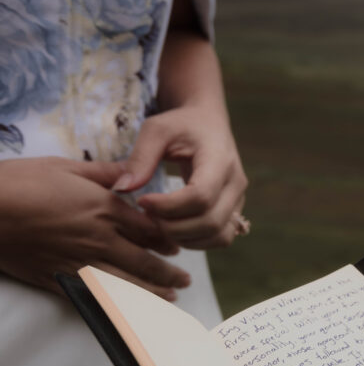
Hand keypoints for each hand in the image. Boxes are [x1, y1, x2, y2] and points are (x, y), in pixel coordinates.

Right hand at [0, 157, 189, 299]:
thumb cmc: (18, 182)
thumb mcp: (64, 167)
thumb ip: (104, 173)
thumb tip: (131, 172)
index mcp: (105, 208)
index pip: (150, 229)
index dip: (168, 240)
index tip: (178, 247)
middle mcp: (100, 238)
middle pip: (146, 261)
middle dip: (169, 273)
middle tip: (184, 281)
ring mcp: (82, 262)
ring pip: (129, 283)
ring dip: (153, 292)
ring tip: (170, 298)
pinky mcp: (61, 279)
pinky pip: (99, 296)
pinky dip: (121, 304)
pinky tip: (131, 309)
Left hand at [113, 104, 247, 248]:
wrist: (208, 124)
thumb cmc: (181, 125)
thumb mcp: (156, 129)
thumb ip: (139, 158)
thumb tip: (122, 189)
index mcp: (220, 160)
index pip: (200, 196)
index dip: (169, 206)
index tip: (142, 201)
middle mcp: (236, 184)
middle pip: (210, 222)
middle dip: (173, 226)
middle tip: (146, 215)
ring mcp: (239, 201)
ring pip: (219, 236)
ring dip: (185, 238)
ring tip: (159, 222)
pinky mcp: (235, 211)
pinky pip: (221, 238)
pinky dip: (197, 241)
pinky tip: (174, 227)